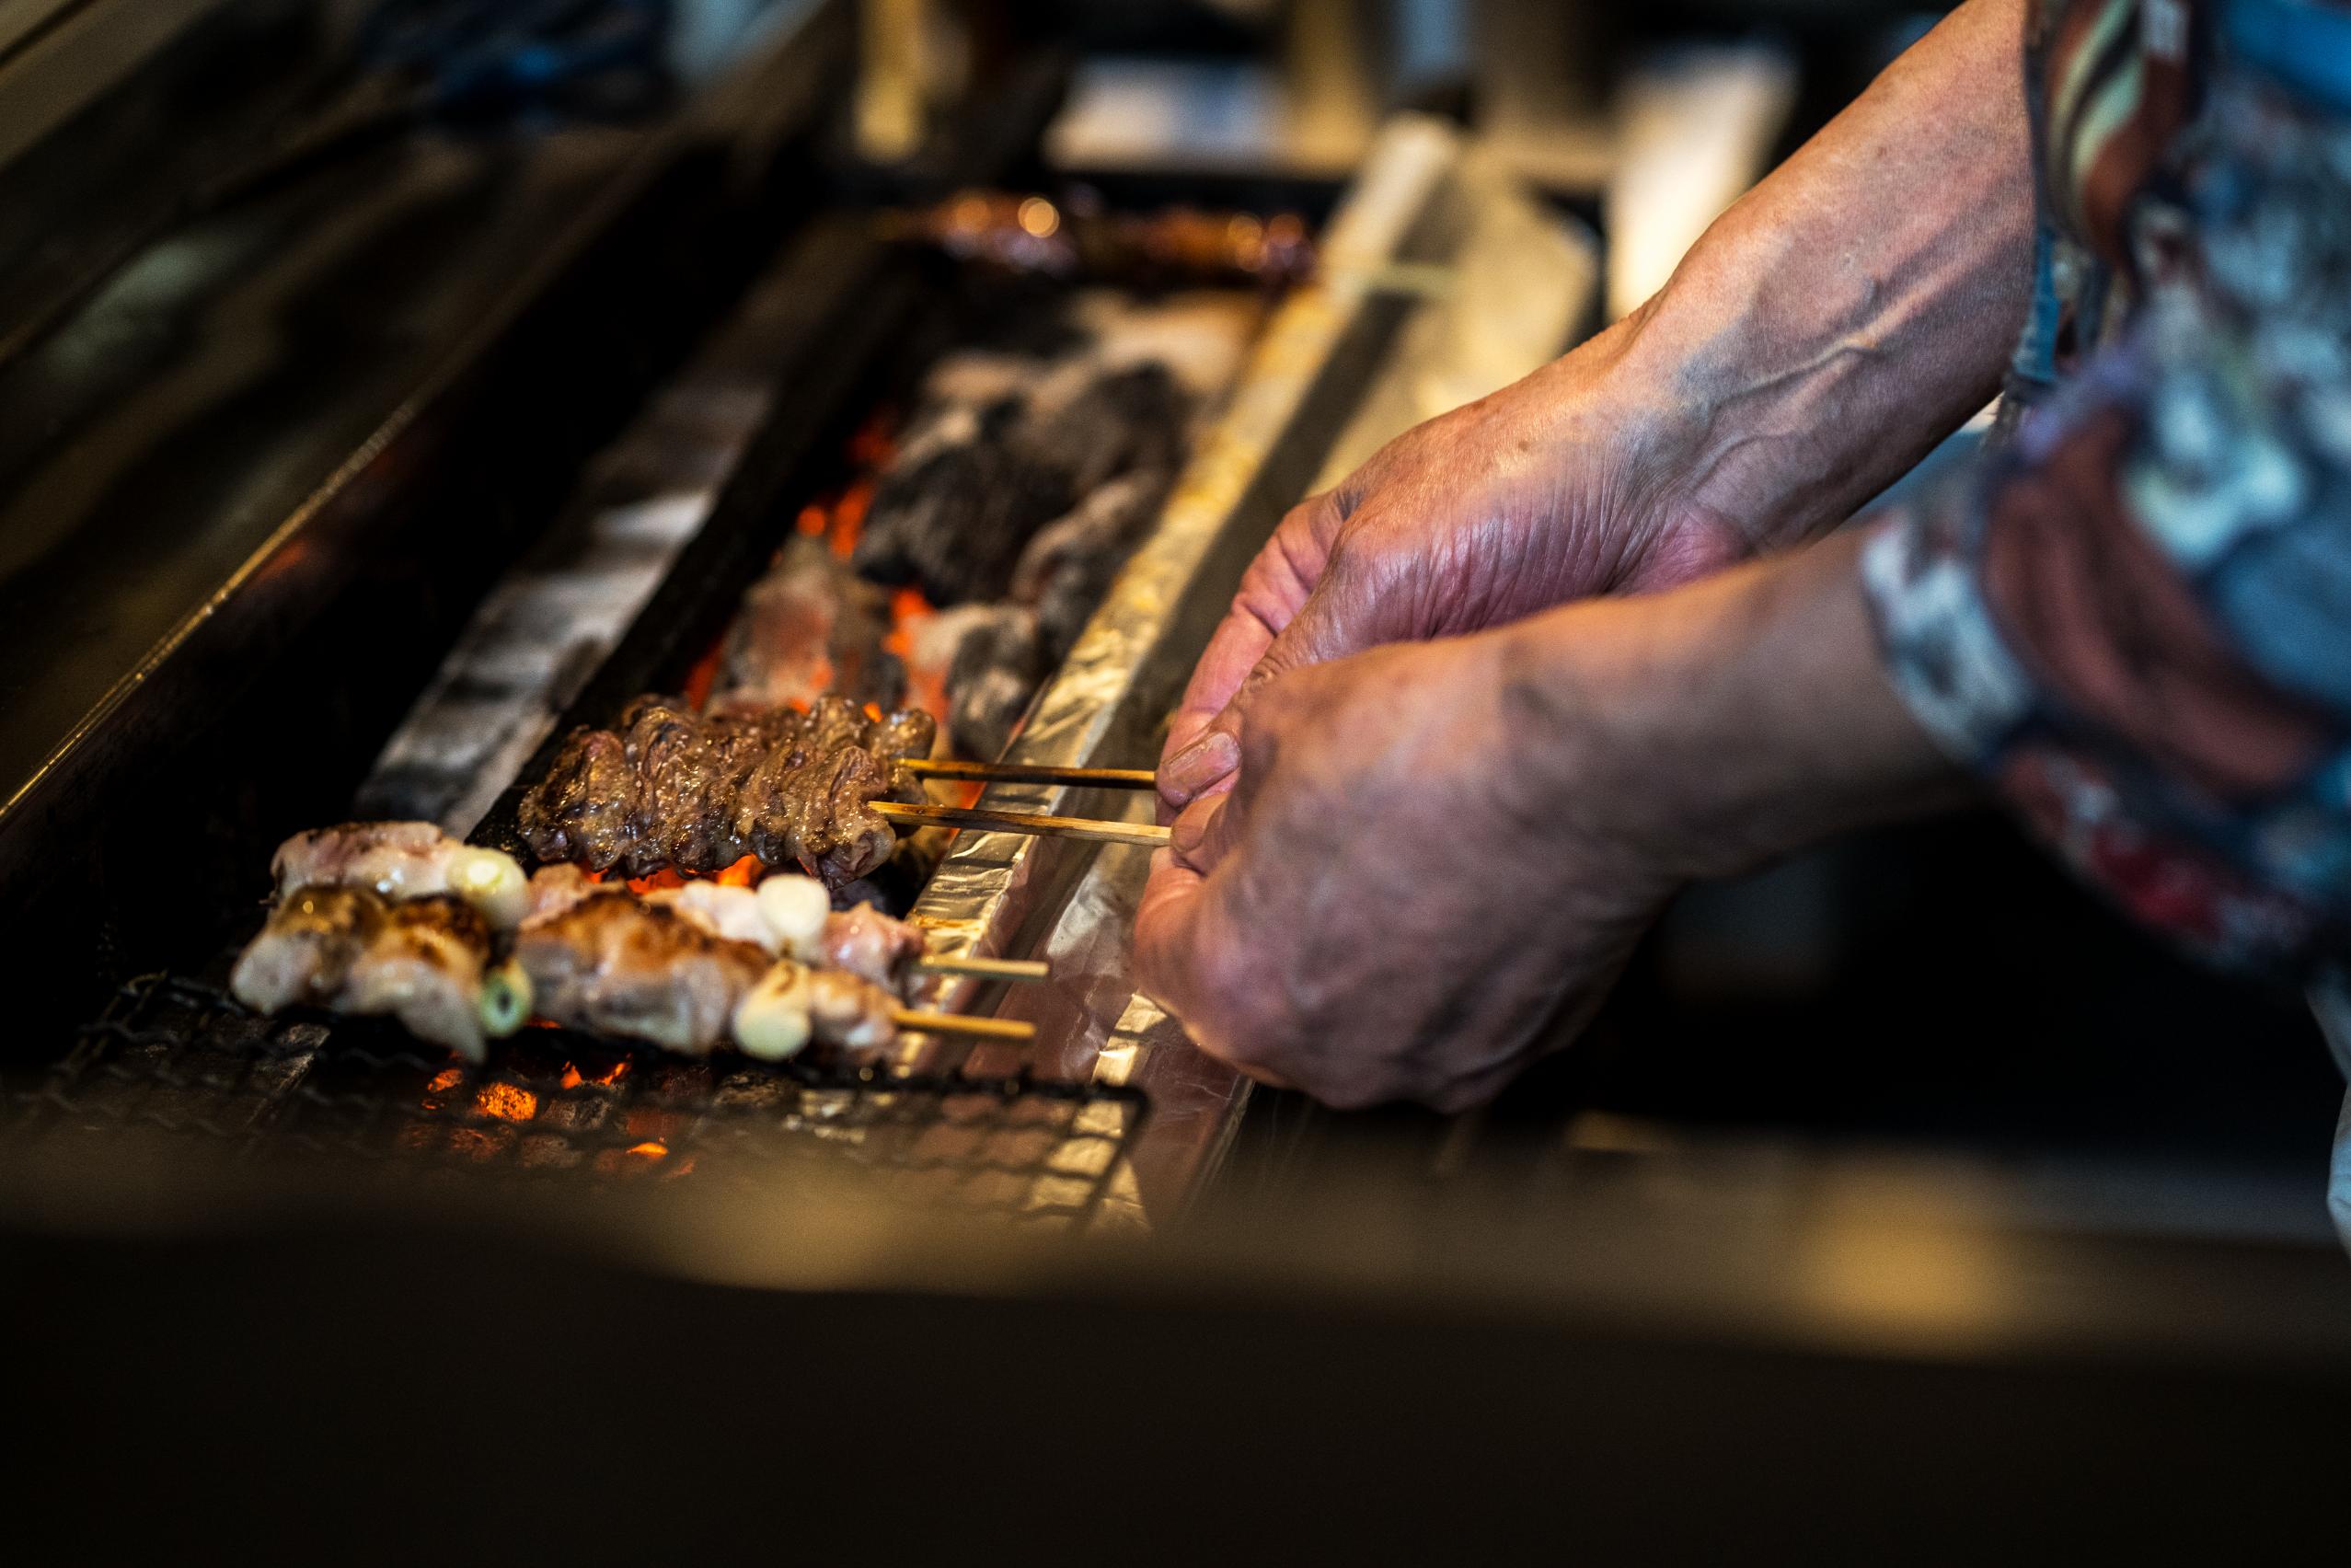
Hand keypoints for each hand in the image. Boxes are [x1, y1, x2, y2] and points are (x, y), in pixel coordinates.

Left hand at [1136, 628, 1680, 1110]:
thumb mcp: (1280, 725)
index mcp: (1235, 982)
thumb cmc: (1443, 747)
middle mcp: (1321, 1051)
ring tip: (1379, 862)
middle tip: (1285, 855)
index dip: (1172, 886)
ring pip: (1346, 1018)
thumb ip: (1224, 799)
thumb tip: (1222, 820)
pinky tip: (1449, 891)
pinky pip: (1438, 1019)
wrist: (1589, 764)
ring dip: (1345, 953)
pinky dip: (1432, 969)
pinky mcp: (1505, 1053)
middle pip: (1250, 1001)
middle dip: (1256, 929)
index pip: (1156, 949)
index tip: (1195, 858)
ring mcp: (1420, 1065)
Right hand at [1160, 0, 2034, 810]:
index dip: (1203, 769)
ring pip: (1367, 786)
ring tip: (1335, 877)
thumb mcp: (1380, 560)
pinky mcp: (1508, 725)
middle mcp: (1368, 637)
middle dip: (1273, 813)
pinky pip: (1449, 798)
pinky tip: (1420, 860)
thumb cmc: (1542, 464)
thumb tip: (1208, 768)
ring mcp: (1439, 686)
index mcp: (1308, 577)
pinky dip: (1431, 829)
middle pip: (1288, 753)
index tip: (1195, 837)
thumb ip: (1295, 668)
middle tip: (1262, 876)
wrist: (1697, 473)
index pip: (1222, 696)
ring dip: (1353, 827)